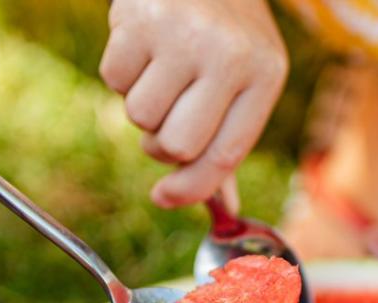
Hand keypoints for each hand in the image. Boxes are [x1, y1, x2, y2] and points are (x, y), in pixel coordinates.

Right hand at [100, 0, 287, 210]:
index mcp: (264, 75)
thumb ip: (229, 140)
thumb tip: (224, 208)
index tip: (164, 198)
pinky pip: (113, 81)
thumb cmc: (226, 31)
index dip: (191, 189)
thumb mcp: (246, 78)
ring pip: (140, 117)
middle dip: (162, 145)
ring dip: (142, 106)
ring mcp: (182, 36)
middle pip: (177, 145)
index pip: (225, 155)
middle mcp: (227, 55)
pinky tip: (143, 48)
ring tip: (160, 72)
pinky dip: (121, 74)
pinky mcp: (138, 20)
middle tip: (166, 118)